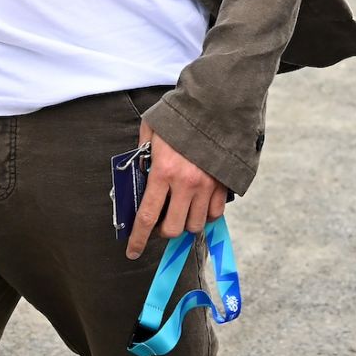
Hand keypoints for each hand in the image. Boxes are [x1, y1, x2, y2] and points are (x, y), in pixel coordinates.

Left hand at [125, 122, 227, 259]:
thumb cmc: (180, 116)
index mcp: (163, 171)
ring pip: (195, 225)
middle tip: (161, 221)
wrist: (216, 104)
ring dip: (185, 223)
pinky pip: (215, 213)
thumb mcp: (151, 130)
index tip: (132, 251)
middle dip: (163, 231)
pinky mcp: (223, 183)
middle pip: (172, 228)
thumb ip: (142, 153)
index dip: (137, 239)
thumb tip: (138, 173)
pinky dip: (206, 214)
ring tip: (181, 212)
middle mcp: (185, 184)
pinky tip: (200, 205)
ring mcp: (207, 185)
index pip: (146, 217)